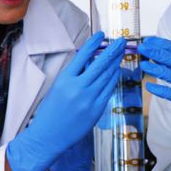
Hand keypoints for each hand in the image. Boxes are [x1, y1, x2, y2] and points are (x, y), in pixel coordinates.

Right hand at [7, 32, 124, 170]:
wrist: (49, 136)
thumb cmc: (50, 112)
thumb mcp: (57, 88)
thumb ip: (73, 76)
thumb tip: (90, 62)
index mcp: (65, 80)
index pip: (82, 56)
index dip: (93, 44)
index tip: (101, 34)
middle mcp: (78, 88)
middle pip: (100, 64)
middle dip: (112, 51)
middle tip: (121, 41)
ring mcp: (89, 99)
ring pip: (107, 76)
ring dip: (115, 63)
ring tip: (121, 54)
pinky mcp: (96, 109)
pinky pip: (108, 90)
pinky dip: (113, 79)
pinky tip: (116, 72)